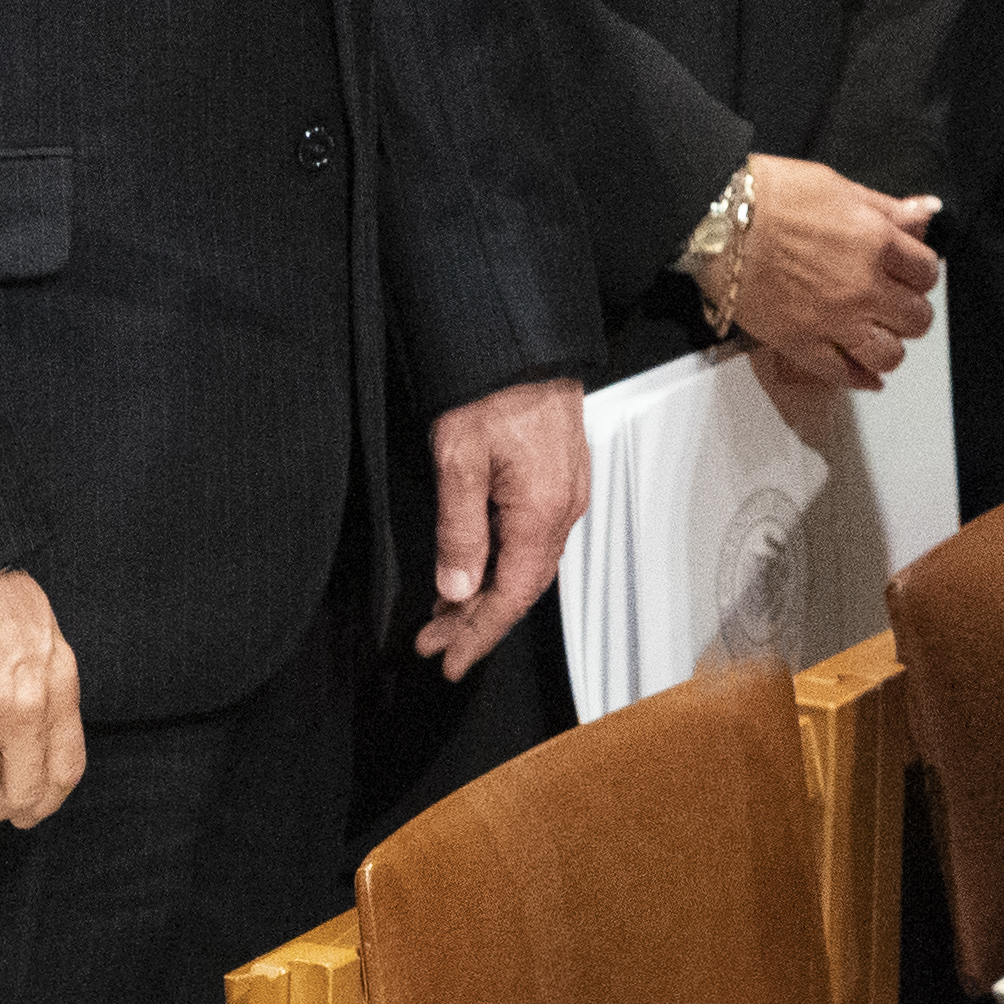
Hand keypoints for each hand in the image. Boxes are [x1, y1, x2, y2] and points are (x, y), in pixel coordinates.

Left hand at [418, 376, 587, 678]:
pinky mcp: (562, 477)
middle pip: (523, 586)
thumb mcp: (458, 462)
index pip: (511, 596)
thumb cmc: (492, 391)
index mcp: (541, 512)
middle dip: (478, 621)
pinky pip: (536, 538)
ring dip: (489, 593)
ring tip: (447, 612)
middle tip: (435, 643)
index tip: (450, 661)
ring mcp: (567, 492)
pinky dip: (505, 563)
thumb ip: (459, 531)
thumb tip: (457, 587)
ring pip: (529, 563)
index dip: (479, 634)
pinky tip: (478, 565)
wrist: (523, 343)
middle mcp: (564, 508)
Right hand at [726, 156, 940, 394]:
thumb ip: (888, 208)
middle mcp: (863, 287)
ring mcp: (832, 321)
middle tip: (896, 303)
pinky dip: (861, 379)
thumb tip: (928, 211)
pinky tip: (868, 375)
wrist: (718, 221)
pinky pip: (843, 374)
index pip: (926, 272)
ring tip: (880, 335)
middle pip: (915, 317)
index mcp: (877, 243)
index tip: (910, 272)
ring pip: (888, 353)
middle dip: (910, 310)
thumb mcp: (839, 187)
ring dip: (891, 346)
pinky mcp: (800, 344)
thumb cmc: (773, 194)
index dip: (921, 272)